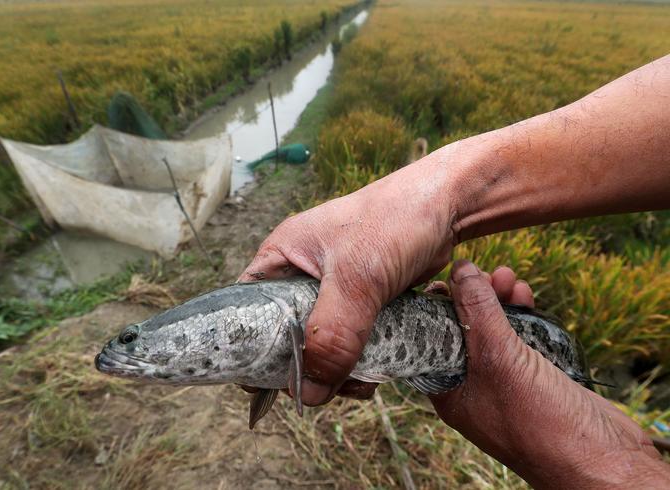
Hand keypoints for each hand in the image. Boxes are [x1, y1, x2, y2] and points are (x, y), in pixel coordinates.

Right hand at [239, 144, 466, 404]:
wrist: (446, 207)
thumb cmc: (394, 222)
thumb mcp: (356, 280)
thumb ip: (331, 335)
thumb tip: (310, 393)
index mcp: (280, 258)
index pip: (248, 312)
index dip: (254, 349)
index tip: (272, 383)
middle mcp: (299, 274)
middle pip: (285, 336)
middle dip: (305, 367)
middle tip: (326, 388)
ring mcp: (331, 289)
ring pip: (320, 343)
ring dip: (336, 369)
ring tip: (359, 382)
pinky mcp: (360, 301)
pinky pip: (348, 340)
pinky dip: (358, 360)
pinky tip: (374, 372)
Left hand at [431, 260, 669, 488]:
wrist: (601, 458)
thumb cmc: (538, 421)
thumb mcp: (497, 358)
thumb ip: (477, 311)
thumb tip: (461, 271)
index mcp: (450, 391)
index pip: (431, 341)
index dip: (437, 308)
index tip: (444, 280)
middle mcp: (473, 386)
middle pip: (464, 330)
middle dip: (474, 297)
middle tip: (486, 273)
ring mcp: (505, 381)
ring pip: (494, 330)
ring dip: (500, 300)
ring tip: (510, 278)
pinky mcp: (535, 376)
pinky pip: (521, 338)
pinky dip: (522, 315)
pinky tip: (525, 295)